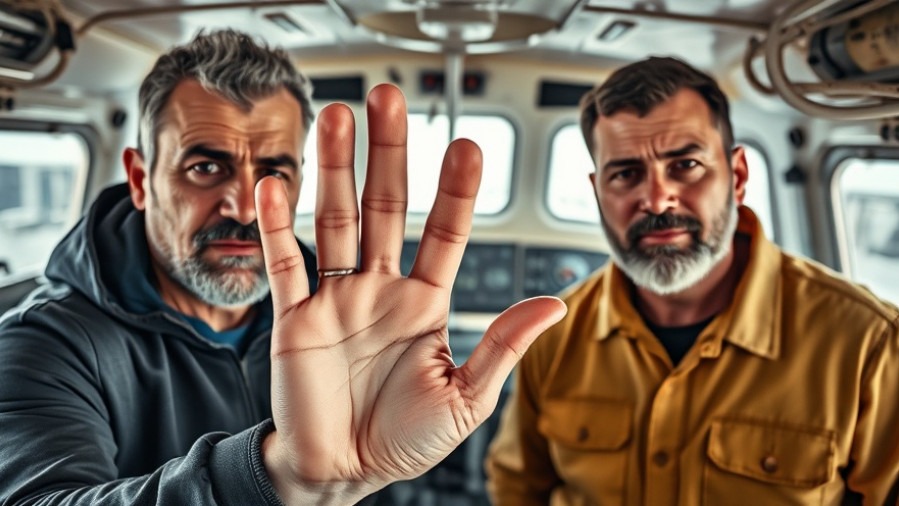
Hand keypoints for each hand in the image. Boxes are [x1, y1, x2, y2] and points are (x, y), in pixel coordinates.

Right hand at [255, 83, 565, 503]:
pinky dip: (280, 229)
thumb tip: (552, 303)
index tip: (466, 146)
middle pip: (386, 207)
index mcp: (425, 303)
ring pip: (337, 220)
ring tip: (336, 116)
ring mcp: (337, 298)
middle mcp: (380, 289)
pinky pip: (287, 265)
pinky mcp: (295, 319)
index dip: (455, 192)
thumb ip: (501, 346)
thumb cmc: (405, 439)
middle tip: (389, 98)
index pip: (443, 234)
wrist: (343, 474)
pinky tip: (280, 187)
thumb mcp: (465, 398)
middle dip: (387, 153)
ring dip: (334, 169)